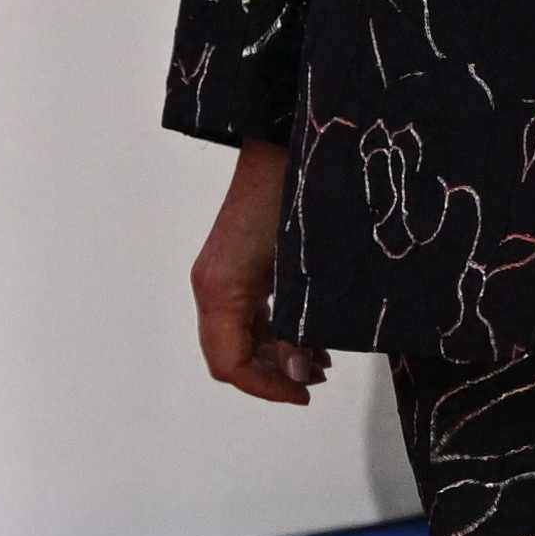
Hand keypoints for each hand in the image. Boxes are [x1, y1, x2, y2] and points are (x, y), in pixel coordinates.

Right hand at [190, 139, 324, 405]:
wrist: (290, 140)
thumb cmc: (300, 200)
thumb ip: (300, 327)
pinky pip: (247, 309)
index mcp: (220, 289)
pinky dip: (275, 328)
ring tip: (321, 359)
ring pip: (241, 333)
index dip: (266, 388)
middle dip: (275, 372)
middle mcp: (212, 284)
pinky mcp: (238, 260)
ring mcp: (222, 272)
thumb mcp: (304, 275)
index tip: (304, 395)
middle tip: (319, 377)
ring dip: (277, 352)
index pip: (229, 364)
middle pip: (232, 352)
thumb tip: (302, 372)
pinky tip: (308, 332)